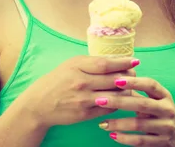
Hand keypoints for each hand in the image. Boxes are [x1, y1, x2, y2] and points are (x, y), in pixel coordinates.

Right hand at [16, 56, 139, 128]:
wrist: (39, 104)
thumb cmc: (56, 81)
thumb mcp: (70, 66)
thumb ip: (90, 63)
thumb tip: (114, 60)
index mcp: (77, 67)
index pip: (106, 64)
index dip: (123, 62)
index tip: (134, 60)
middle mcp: (81, 82)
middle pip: (114, 79)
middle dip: (129, 76)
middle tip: (135, 74)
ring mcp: (84, 100)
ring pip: (115, 95)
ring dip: (126, 91)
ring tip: (130, 87)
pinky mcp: (85, 114)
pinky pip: (109, 108)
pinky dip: (117, 103)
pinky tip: (120, 99)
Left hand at [95, 76, 174, 145]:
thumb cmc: (160, 114)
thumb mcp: (154, 101)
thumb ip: (136, 92)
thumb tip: (111, 77)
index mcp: (164, 95)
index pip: (150, 85)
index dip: (134, 82)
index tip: (116, 79)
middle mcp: (167, 110)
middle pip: (142, 104)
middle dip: (119, 102)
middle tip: (100, 100)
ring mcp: (166, 127)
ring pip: (140, 124)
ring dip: (118, 123)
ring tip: (101, 123)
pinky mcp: (162, 142)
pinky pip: (141, 141)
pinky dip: (126, 138)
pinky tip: (112, 135)